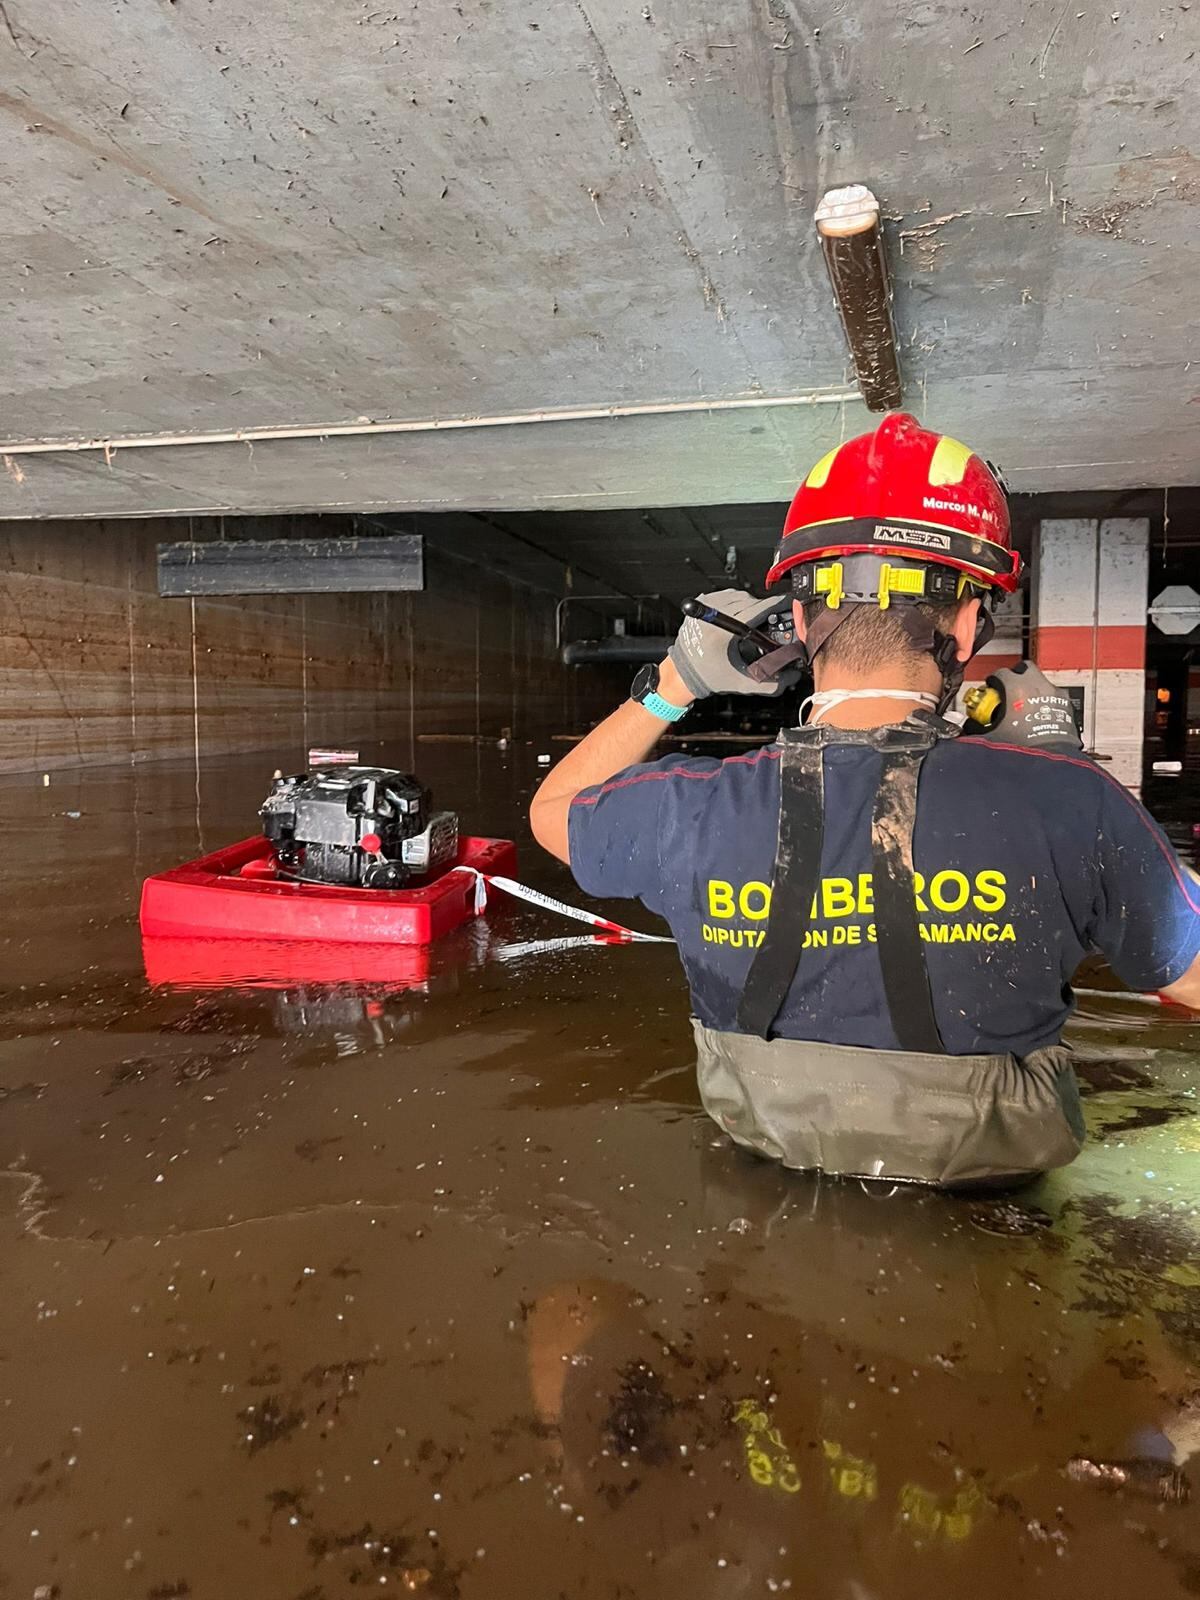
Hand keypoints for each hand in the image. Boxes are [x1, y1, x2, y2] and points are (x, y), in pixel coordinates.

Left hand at [668, 588, 800, 699]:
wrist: (682, 673)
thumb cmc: (707, 676)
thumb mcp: (740, 683)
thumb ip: (770, 684)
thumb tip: (791, 677)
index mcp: (722, 632)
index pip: (758, 609)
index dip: (777, 605)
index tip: (789, 604)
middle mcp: (712, 614)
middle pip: (751, 601)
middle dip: (764, 610)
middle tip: (769, 623)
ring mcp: (705, 606)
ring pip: (740, 595)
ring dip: (750, 605)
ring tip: (753, 622)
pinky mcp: (701, 603)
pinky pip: (727, 595)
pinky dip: (736, 602)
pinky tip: (738, 616)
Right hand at [967, 661, 1083, 753]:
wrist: (1050, 762)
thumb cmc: (1024, 748)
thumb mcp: (991, 738)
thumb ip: (976, 728)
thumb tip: (970, 727)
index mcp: (1017, 688)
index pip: (1001, 673)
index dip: (994, 680)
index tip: (991, 688)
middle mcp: (1038, 686)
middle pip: (1025, 668)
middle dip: (1016, 675)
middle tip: (1009, 690)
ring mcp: (1055, 695)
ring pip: (1042, 682)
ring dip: (1033, 690)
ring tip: (1024, 708)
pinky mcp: (1067, 707)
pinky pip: (1054, 698)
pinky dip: (1046, 703)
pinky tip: (1038, 718)